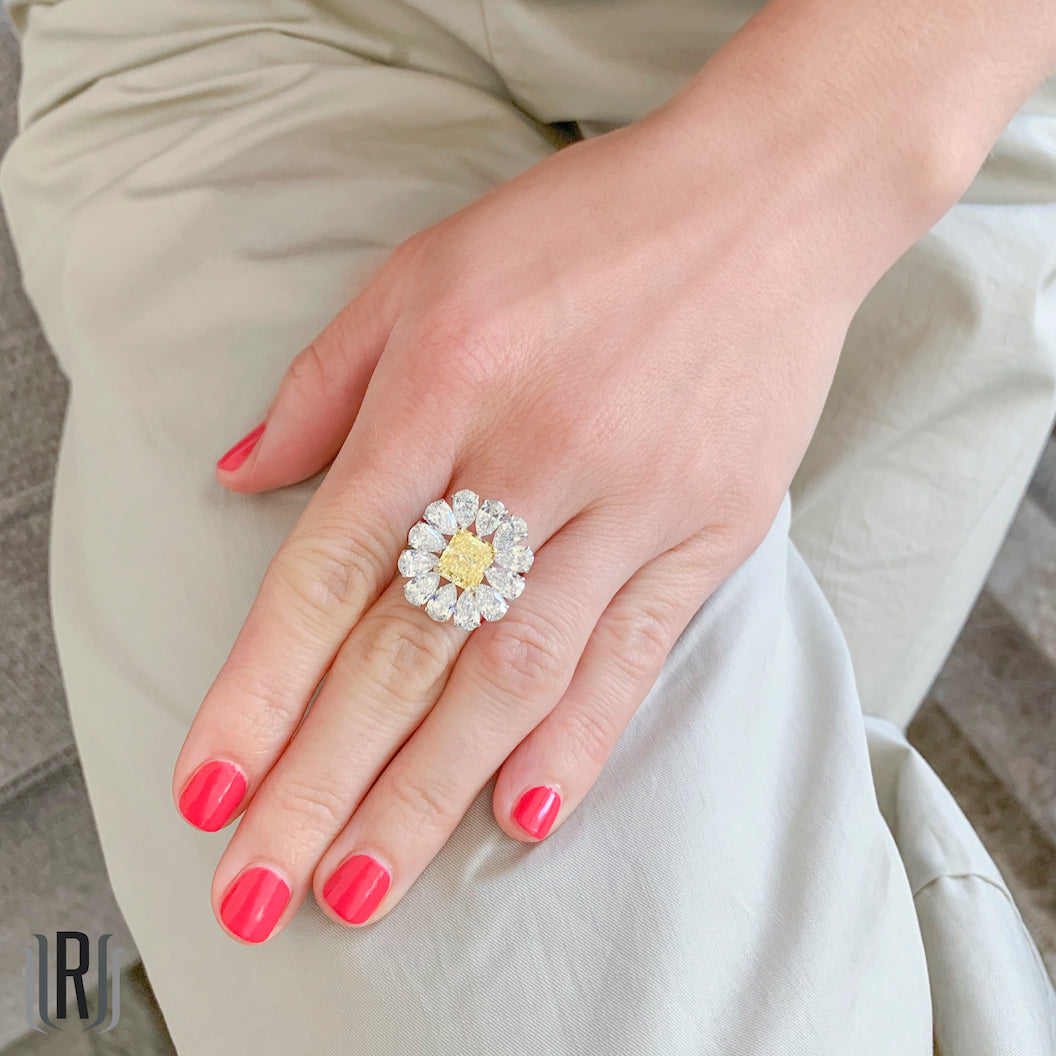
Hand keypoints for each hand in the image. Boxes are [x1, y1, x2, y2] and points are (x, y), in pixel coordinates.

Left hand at [170, 61, 923, 943]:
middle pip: (408, 646)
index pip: (328, 569)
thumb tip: (243, 477)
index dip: (262, 687)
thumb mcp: (427, 270)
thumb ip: (327, 382)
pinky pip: (635, 649)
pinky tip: (523, 815)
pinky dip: (579, 737)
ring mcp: (627, 499)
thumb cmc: (583, 230)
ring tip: (365, 884)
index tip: (210, 787)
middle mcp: (529, 453)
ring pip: (514, 670)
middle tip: (264, 887)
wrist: (762, 201)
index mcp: (441, 383)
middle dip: (325, 779)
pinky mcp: (709, 527)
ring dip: (432, 788)